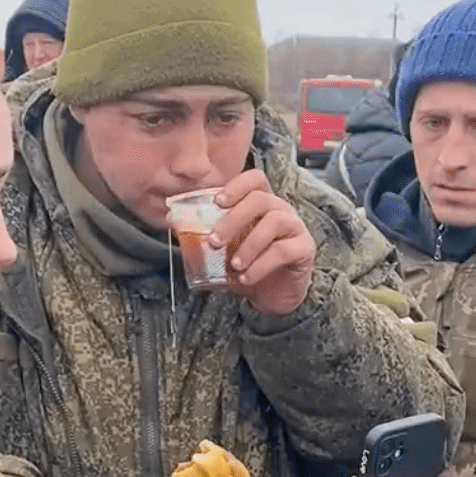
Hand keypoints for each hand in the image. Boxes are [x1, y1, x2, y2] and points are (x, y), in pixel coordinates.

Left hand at [209, 168, 315, 316]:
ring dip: (248, 244)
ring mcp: (295, 228)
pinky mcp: (304, 249)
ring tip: (233, 265)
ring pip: (274, 221)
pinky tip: (246, 278)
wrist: (272, 297)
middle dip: (233, 220)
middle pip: (261, 199)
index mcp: (261, 204)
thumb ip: (201, 234)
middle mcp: (281, 210)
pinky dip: (260, 265)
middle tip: (214, 242)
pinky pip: (283, 250)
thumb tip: (171, 219)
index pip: (255, 179)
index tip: (217, 202)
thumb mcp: (223, 252)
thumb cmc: (248, 267)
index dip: (237, 185)